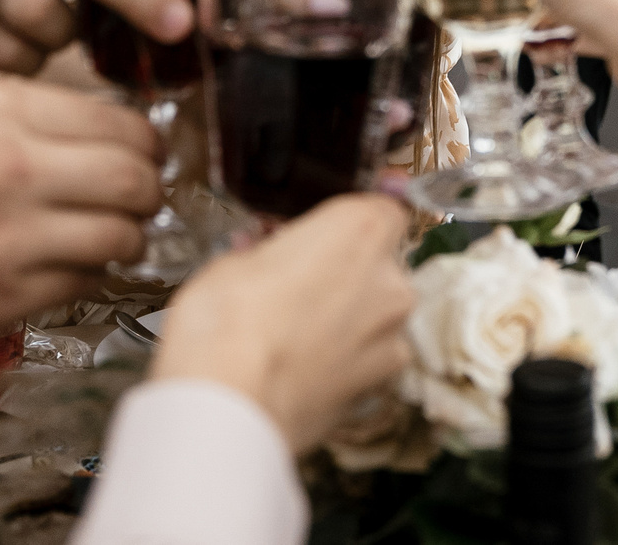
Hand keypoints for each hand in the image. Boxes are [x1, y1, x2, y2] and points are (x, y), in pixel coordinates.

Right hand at [0, 78, 161, 392]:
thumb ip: (12, 117)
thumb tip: (84, 133)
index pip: (120, 121)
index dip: (140, 142)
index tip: (135, 154)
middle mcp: (15, 166)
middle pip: (138, 176)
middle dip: (146, 189)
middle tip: (133, 198)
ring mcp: (12, 238)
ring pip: (123, 235)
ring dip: (123, 238)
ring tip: (101, 238)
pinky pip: (83, 285)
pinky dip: (86, 278)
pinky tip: (59, 270)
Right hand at [149, 194, 414, 452]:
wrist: (229, 409)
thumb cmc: (226, 323)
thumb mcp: (234, 262)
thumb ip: (274, 254)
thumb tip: (272, 260)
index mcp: (361, 230)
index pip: (384, 209)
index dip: (348, 224)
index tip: (318, 236)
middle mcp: (391, 281)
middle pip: (380, 265)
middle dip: (343, 272)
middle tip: (292, 286)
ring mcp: (391, 339)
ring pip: (375, 316)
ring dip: (347, 319)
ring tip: (292, 334)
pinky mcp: (379, 388)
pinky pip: (366, 360)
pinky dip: (342, 362)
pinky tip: (300, 370)